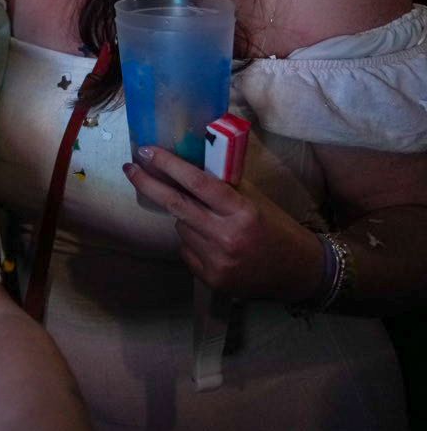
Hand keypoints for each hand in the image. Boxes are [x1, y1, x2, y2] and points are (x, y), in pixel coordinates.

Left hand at [123, 145, 324, 300]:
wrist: (300, 273)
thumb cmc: (278, 229)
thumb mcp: (255, 201)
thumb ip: (224, 185)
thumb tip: (185, 163)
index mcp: (242, 212)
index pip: (198, 183)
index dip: (169, 165)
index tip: (146, 151)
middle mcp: (227, 237)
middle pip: (176, 205)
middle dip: (148, 184)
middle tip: (129, 168)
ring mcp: (217, 261)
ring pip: (180, 228)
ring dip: (185, 219)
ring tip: (210, 223)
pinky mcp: (212, 279)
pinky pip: (185, 250)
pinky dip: (191, 242)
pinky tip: (212, 244)